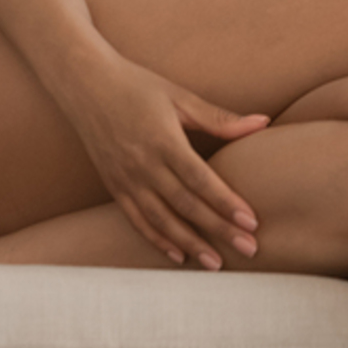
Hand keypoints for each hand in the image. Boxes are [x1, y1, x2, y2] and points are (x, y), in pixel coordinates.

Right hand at [57, 52, 269, 269]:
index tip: (251, 222)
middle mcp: (142, 165)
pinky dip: (157, 240)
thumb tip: (263, 122)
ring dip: (190, 243)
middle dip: (218, 230)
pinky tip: (178, 255)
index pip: (200, 180)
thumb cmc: (137, 85)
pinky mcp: (113, 186)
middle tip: (249, 249)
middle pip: (186, 205)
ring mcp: (125, 178)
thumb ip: (219, 118)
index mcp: (163, 140)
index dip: (226, 203)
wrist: (85, 85)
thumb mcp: (179, 96)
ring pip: (161, 220)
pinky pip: (136, 220)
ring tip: (216, 263)